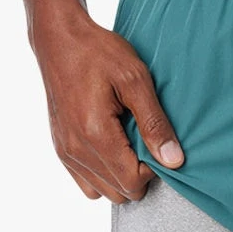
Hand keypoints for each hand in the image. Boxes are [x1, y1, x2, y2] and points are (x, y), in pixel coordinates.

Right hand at [30, 12, 182, 202]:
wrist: (59, 39)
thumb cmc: (98, 52)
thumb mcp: (135, 79)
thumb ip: (155, 123)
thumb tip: (174, 161)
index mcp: (95, 134)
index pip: (133, 182)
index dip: (152, 169)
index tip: (154, 142)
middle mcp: (76, 150)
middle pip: (121, 192)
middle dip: (138, 174)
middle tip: (142, 141)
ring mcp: (65, 152)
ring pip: (104, 192)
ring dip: (121, 176)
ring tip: (126, 144)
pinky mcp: (60, 150)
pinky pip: (87, 184)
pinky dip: (103, 176)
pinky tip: (111, 150)